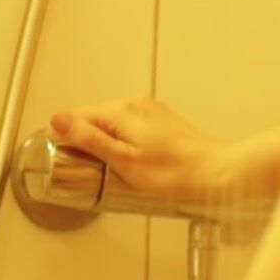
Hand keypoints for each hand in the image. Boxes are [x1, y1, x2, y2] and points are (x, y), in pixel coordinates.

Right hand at [49, 97, 231, 208]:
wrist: (220, 175)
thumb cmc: (178, 174)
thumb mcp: (125, 161)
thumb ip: (90, 140)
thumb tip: (59, 121)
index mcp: (122, 111)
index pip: (76, 116)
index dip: (64, 137)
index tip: (65, 158)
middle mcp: (137, 105)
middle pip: (94, 119)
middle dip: (85, 142)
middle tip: (91, 171)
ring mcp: (152, 112)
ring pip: (113, 125)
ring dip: (106, 145)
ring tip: (114, 171)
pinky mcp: (163, 123)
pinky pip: (131, 129)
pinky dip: (124, 145)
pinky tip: (133, 165)